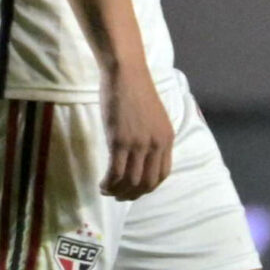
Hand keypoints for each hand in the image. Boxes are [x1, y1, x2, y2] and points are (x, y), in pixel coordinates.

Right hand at [100, 68, 172, 199]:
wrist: (126, 74)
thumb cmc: (136, 92)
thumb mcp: (154, 119)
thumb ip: (151, 138)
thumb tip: (141, 158)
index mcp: (167, 139)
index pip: (162, 174)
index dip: (148, 187)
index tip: (135, 190)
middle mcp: (156, 145)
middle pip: (148, 182)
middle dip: (132, 194)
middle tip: (118, 196)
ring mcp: (138, 144)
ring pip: (131, 181)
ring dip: (118, 191)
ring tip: (107, 190)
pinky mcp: (120, 141)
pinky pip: (116, 172)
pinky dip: (109, 183)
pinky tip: (102, 184)